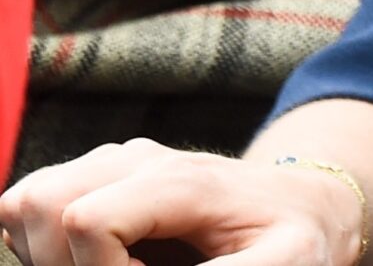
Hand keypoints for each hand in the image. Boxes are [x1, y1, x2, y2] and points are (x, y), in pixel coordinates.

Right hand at [1, 141, 364, 265]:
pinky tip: (95, 259)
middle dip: (57, 262)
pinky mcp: (98, 178)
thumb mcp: (286, 263)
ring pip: (26, 202)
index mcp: (180, 181)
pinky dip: (42, 244)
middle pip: (40, 203)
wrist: (302, 204)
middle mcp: (138, 160)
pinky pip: (30, 207)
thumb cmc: (296, 238)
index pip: (86, 219)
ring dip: (45, 253)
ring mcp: (112, 164)